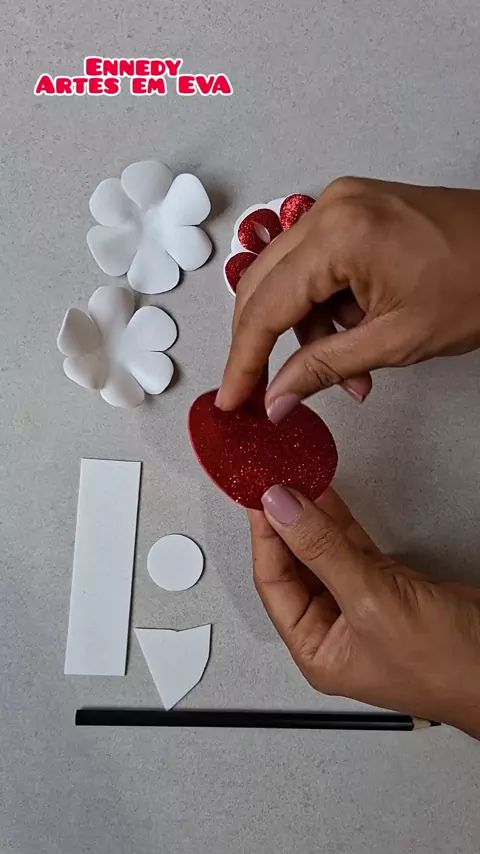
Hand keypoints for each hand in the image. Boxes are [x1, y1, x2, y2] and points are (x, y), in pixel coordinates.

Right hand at [218, 177, 479, 419]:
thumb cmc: (479, 285)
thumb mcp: (396, 341)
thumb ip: (325, 368)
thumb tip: (276, 398)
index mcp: (339, 235)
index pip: (266, 307)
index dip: (243, 360)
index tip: (233, 399)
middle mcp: (330, 209)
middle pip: (263, 285)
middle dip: (262, 344)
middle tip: (263, 391)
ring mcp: (342, 205)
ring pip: (289, 278)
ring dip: (306, 331)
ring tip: (348, 374)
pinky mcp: (355, 211)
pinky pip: (317, 265)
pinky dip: (327, 307)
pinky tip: (356, 337)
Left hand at [251, 485, 479, 736]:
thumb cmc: (446, 665)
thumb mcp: (372, 603)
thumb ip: (323, 552)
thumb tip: (282, 510)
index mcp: (316, 648)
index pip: (274, 583)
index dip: (265, 536)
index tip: (261, 496)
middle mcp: (332, 627)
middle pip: (294, 564)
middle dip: (284, 522)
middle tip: (274, 480)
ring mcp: (359, 603)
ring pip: (322, 550)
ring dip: (309, 515)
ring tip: (294, 477)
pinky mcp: (386, 584)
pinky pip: (350, 546)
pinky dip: (338, 519)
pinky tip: (324, 494)